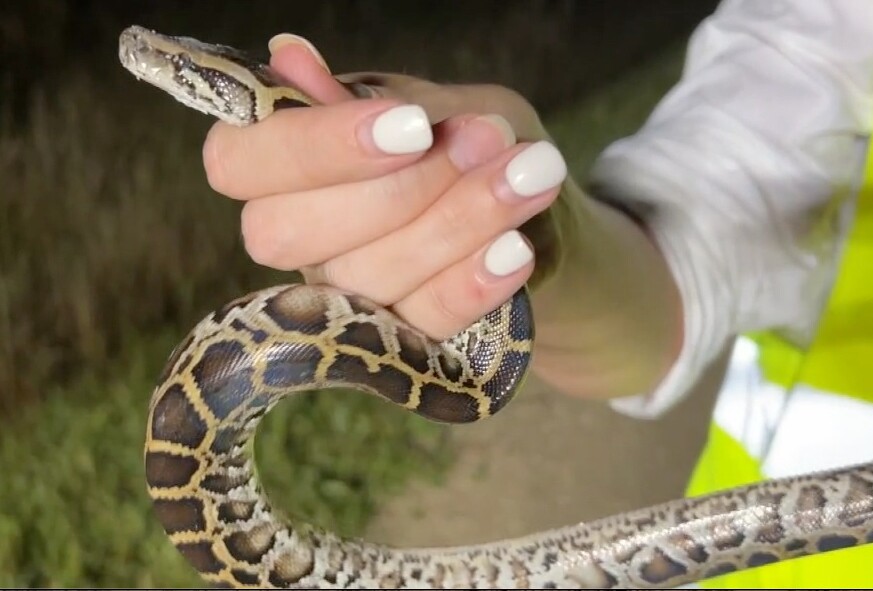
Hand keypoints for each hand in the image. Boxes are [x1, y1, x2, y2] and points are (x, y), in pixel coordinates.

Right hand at [202, 34, 568, 340]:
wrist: (540, 207)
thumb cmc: (479, 139)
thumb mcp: (445, 103)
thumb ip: (377, 98)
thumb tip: (289, 57)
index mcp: (282, 161)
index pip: (239, 161)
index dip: (316, 147)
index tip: (412, 126)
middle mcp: (295, 235)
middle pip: (285, 233)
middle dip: (397, 189)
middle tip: (487, 139)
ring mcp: (341, 297)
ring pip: (364, 278)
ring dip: (456, 221)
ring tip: (529, 176)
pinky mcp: (396, 341)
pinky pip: (419, 323)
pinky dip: (470, 282)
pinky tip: (516, 248)